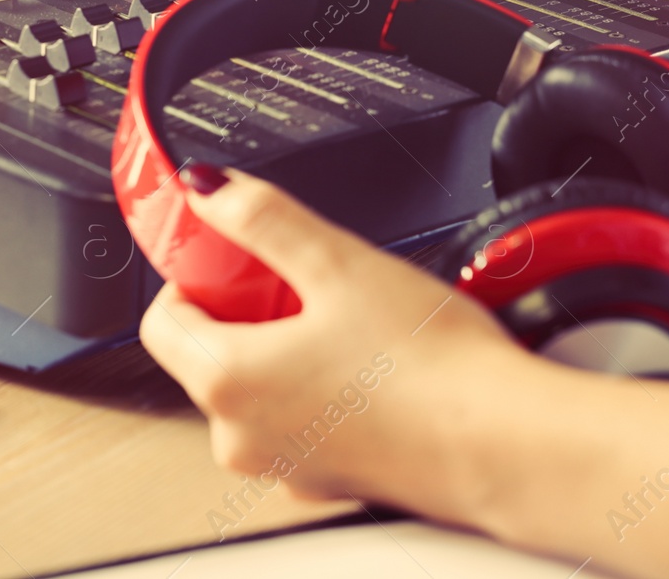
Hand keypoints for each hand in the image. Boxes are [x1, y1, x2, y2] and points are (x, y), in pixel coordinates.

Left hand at [139, 166, 668, 578]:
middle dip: (249, 306)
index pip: (162, 318)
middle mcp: (241, 436)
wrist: (506, 447)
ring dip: (288, 345)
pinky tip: (375, 364)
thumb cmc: (431, 369)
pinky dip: (321, 386)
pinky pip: (302, 417)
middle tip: (310, 277)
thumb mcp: (337, 262)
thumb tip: (209, 189)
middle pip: (211, 350)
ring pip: (259, 385)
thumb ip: (262, 218)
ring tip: (353, 318)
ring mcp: (285, 465)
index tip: (236, 250)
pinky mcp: (330, 478)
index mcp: (226, 382)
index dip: (195, 272)